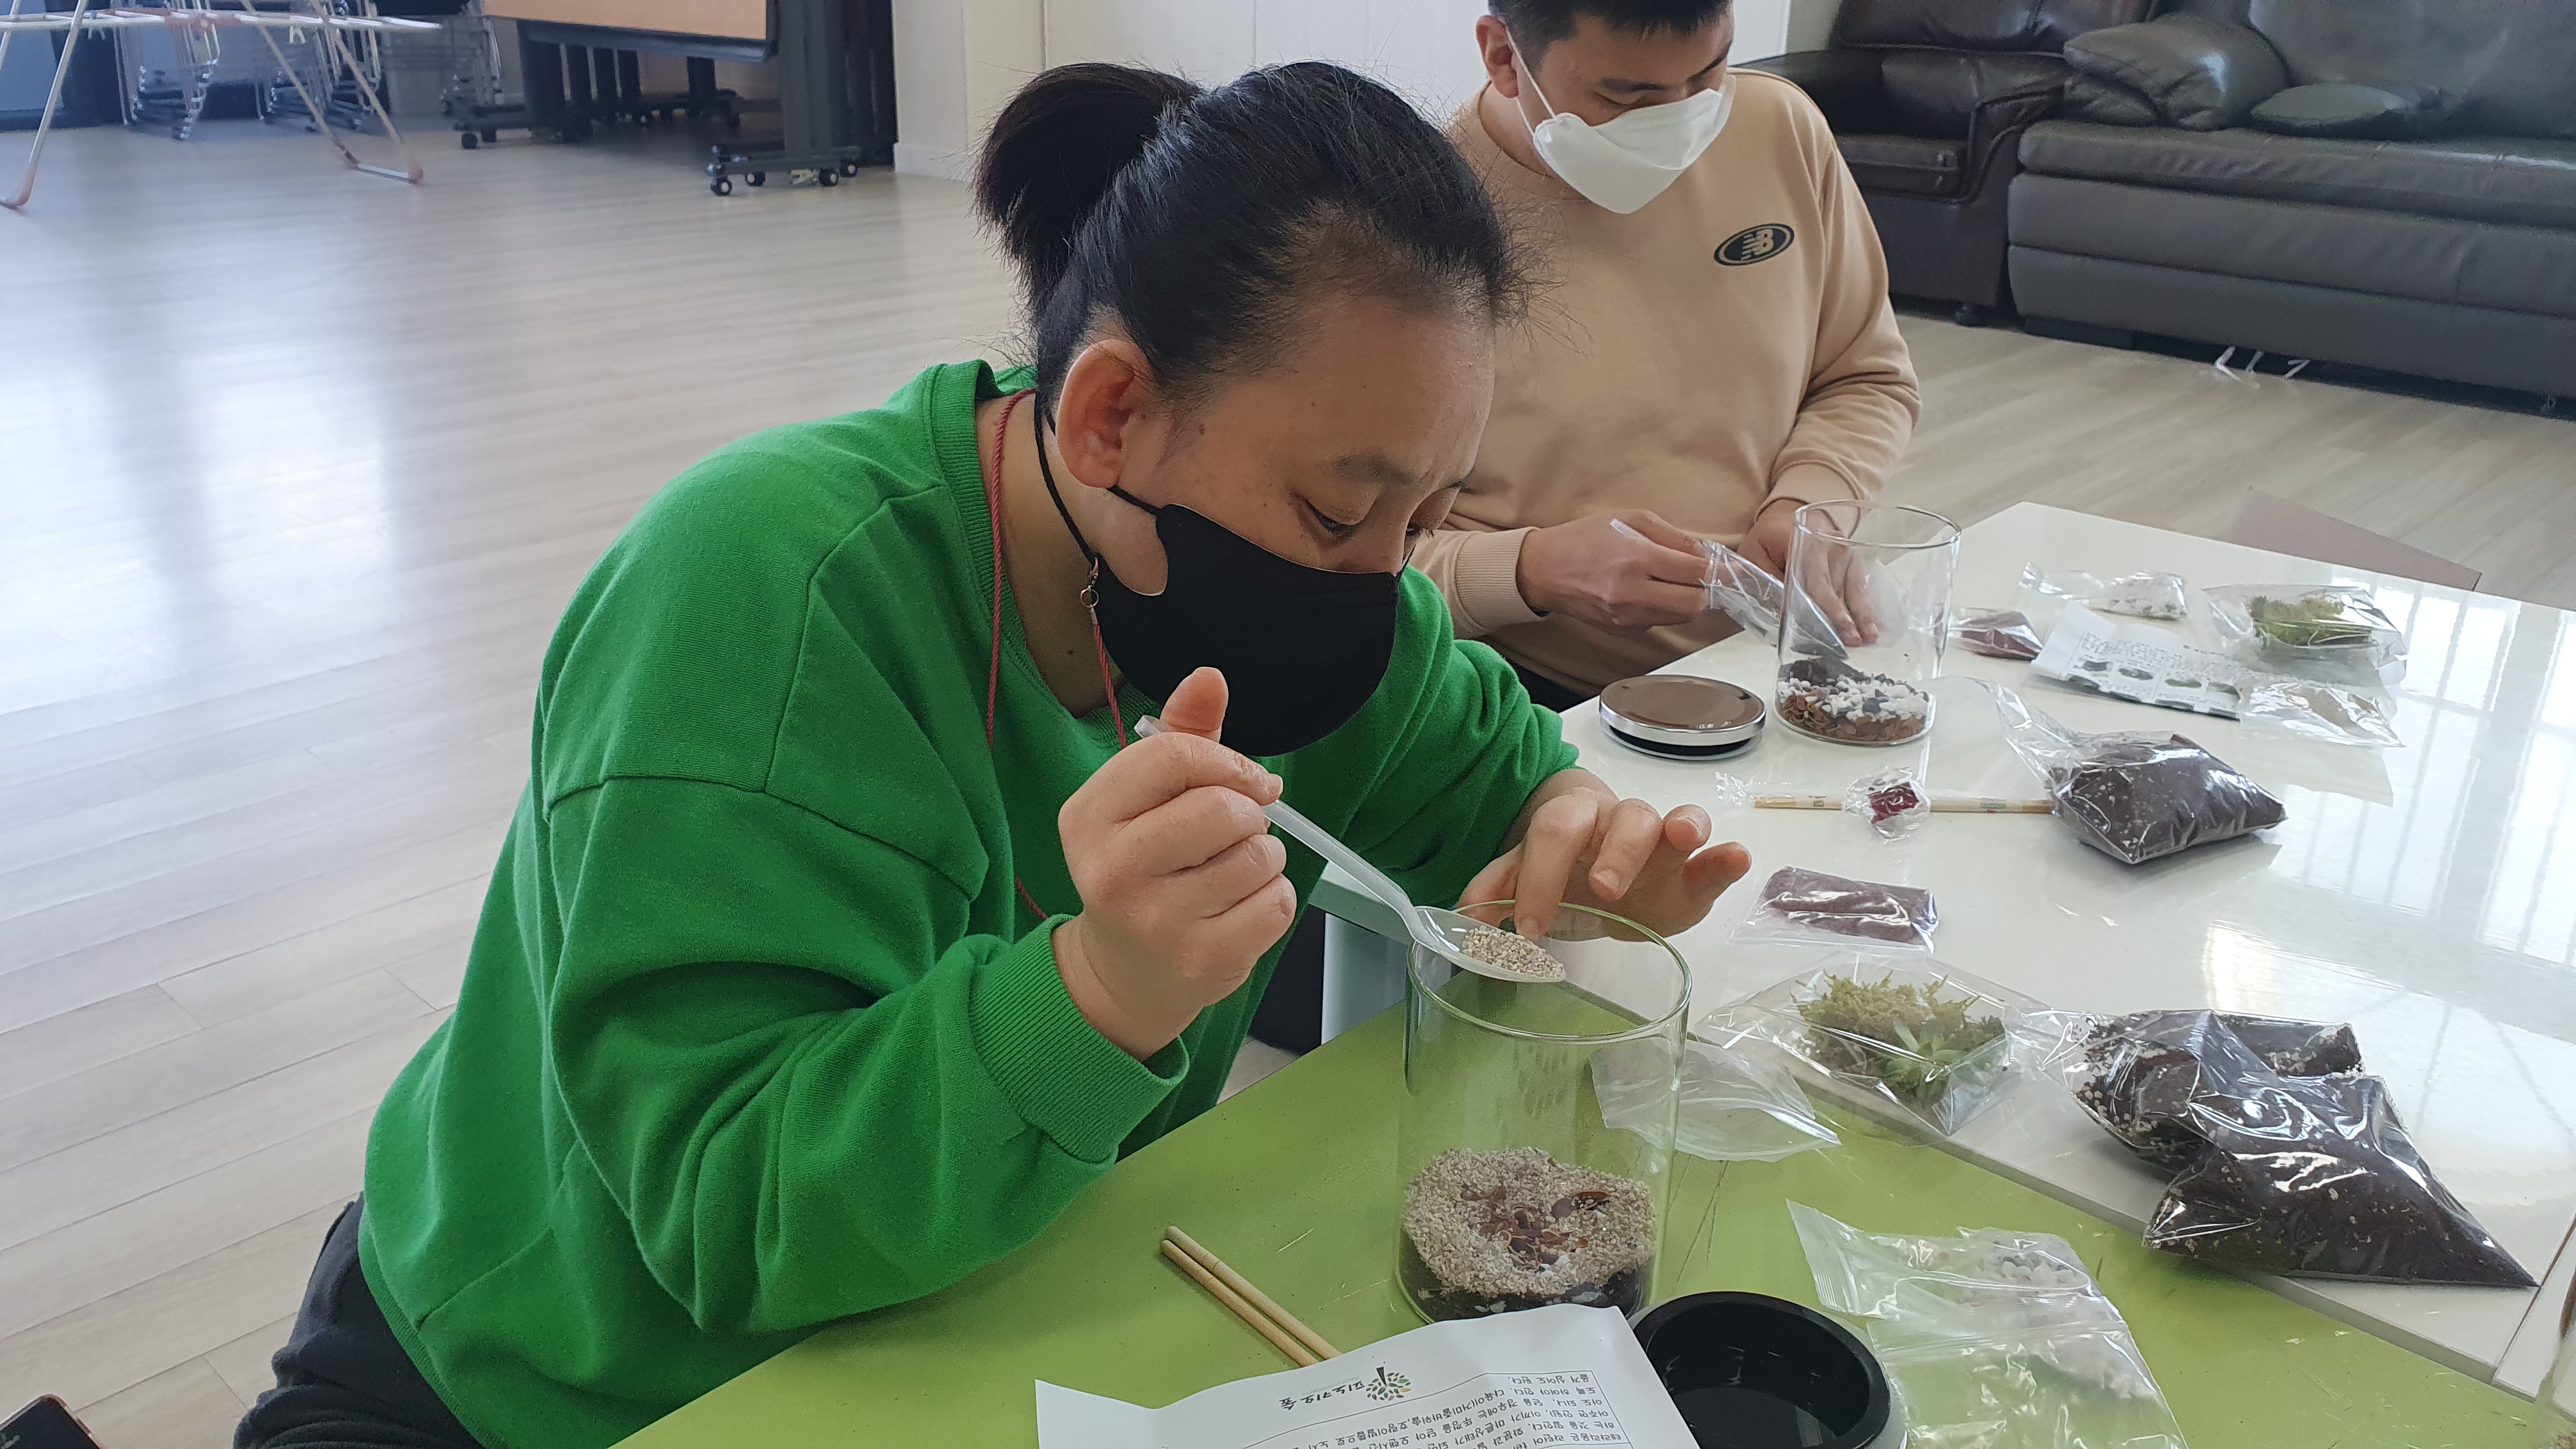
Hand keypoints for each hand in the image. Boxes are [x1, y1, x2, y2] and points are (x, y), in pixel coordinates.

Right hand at [1055, 668, 1296, 1057]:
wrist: (1126, 972)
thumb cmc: (1142, 869)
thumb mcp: (1144, 800)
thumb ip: (1181, 737)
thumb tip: (1210, 677)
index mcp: (1088, 816)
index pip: (1173, 757)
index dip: (1228, 761)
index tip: (1246, 778)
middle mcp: (1112, 870)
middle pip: (1221, 808)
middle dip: (1247, 813)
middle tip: (1233, 832)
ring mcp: (1157, 921)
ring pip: (1258, 855)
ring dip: (1263, 856)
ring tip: (1232, 871)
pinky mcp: (1203, 960)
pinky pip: (1277, 902)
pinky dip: (1274, 897)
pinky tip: (1241, 905)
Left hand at [1460, 776, 1751, 941]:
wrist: (1606, 883)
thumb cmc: (1566, 877)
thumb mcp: (1529, 879)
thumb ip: (1500, 886)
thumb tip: (1468, 912)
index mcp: (1571, 821)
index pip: (1553, 834)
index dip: (1538, 875)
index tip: (1528, 927)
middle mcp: (1619, 822)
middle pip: (1621, 818)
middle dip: (1615, 849)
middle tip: (1604, 889)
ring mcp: (1662, 843)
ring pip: (1671, 820)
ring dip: (1681, 826)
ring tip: (1685, 838)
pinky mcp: (1694, 873)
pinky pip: (1714, 856)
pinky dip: (1725, 856)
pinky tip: (1736, 856)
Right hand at [1516, 512, 1707, 633]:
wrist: (1543, 571)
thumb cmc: (1583, 540)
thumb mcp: (1630, 520)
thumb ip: (1673, 538)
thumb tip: (1706, 555)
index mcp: (1635, 559)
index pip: (1695, 573)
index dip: (1721, 571)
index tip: (1734, 570)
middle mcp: (1632, 593)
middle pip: (1695, 604)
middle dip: (1705, 589)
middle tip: (1701, 575)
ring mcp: (1627, 617)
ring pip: (1680, 617)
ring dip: (1686, 599)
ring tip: (1672, 580)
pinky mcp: (1623, 630)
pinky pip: (1659, 622)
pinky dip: (1664, 608)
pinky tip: (1649, 591)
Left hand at [1748, 499, 1878, 646]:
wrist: (1783, 518)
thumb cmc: (1767, 539)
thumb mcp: (1755, 554)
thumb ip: (1763, 579)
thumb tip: (1779, 609)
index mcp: (1804, 540)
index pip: (1818, 578)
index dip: (1828, 605)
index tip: (1840, 624)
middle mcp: (1830, 544)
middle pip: (1838, 585)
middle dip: (1847, 615)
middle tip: (1856, 640)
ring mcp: (1843, 551)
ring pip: (1853, 586)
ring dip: (1862, 613)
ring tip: (1870, 637)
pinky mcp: (1850, 560)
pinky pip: (1858, 584)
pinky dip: (1862, 604)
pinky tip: (1870, 624)